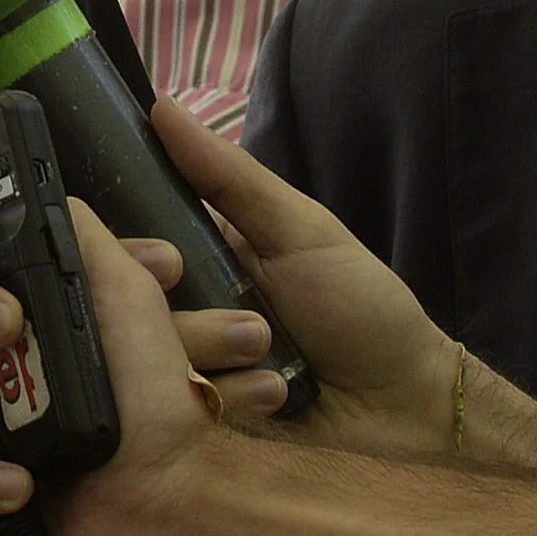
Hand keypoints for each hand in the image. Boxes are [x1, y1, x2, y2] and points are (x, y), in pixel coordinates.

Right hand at [148, 102, 487, 460]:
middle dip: (186, 320)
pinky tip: (273, 403)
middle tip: (248, 326)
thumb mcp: (302, 231)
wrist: (408, 409)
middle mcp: (183, 315)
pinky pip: (178, 417)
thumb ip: (230, 178)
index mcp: (198, 260)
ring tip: (274, 366)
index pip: (128, 249)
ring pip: (149, 366)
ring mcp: (190, 375)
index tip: (166, 265)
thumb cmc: (362, 309)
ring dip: (219, 362)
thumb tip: (162, 107)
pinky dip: (229, 403)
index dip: (129, 255)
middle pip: (130, 312)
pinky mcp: (203, 428)